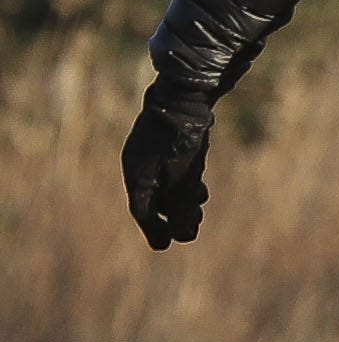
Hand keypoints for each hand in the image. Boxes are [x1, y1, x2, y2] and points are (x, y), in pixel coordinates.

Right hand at [121, 82, 215, 250]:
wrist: (185, 94)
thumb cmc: (183, 139)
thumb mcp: (184, 177)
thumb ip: (183, 206)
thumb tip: (184, 236)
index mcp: (136, 173)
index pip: (142, 210)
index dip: (154, 230)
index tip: (165, 246)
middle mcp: (139, 163)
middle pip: (154, 199)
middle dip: (172, 217)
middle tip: (190, 231)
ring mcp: (152, 151)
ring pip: (164, 184)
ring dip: (180, 201)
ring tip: (198, 211)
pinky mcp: (167, 142)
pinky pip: (171, 170)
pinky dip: (184, 184)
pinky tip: (200, 191)